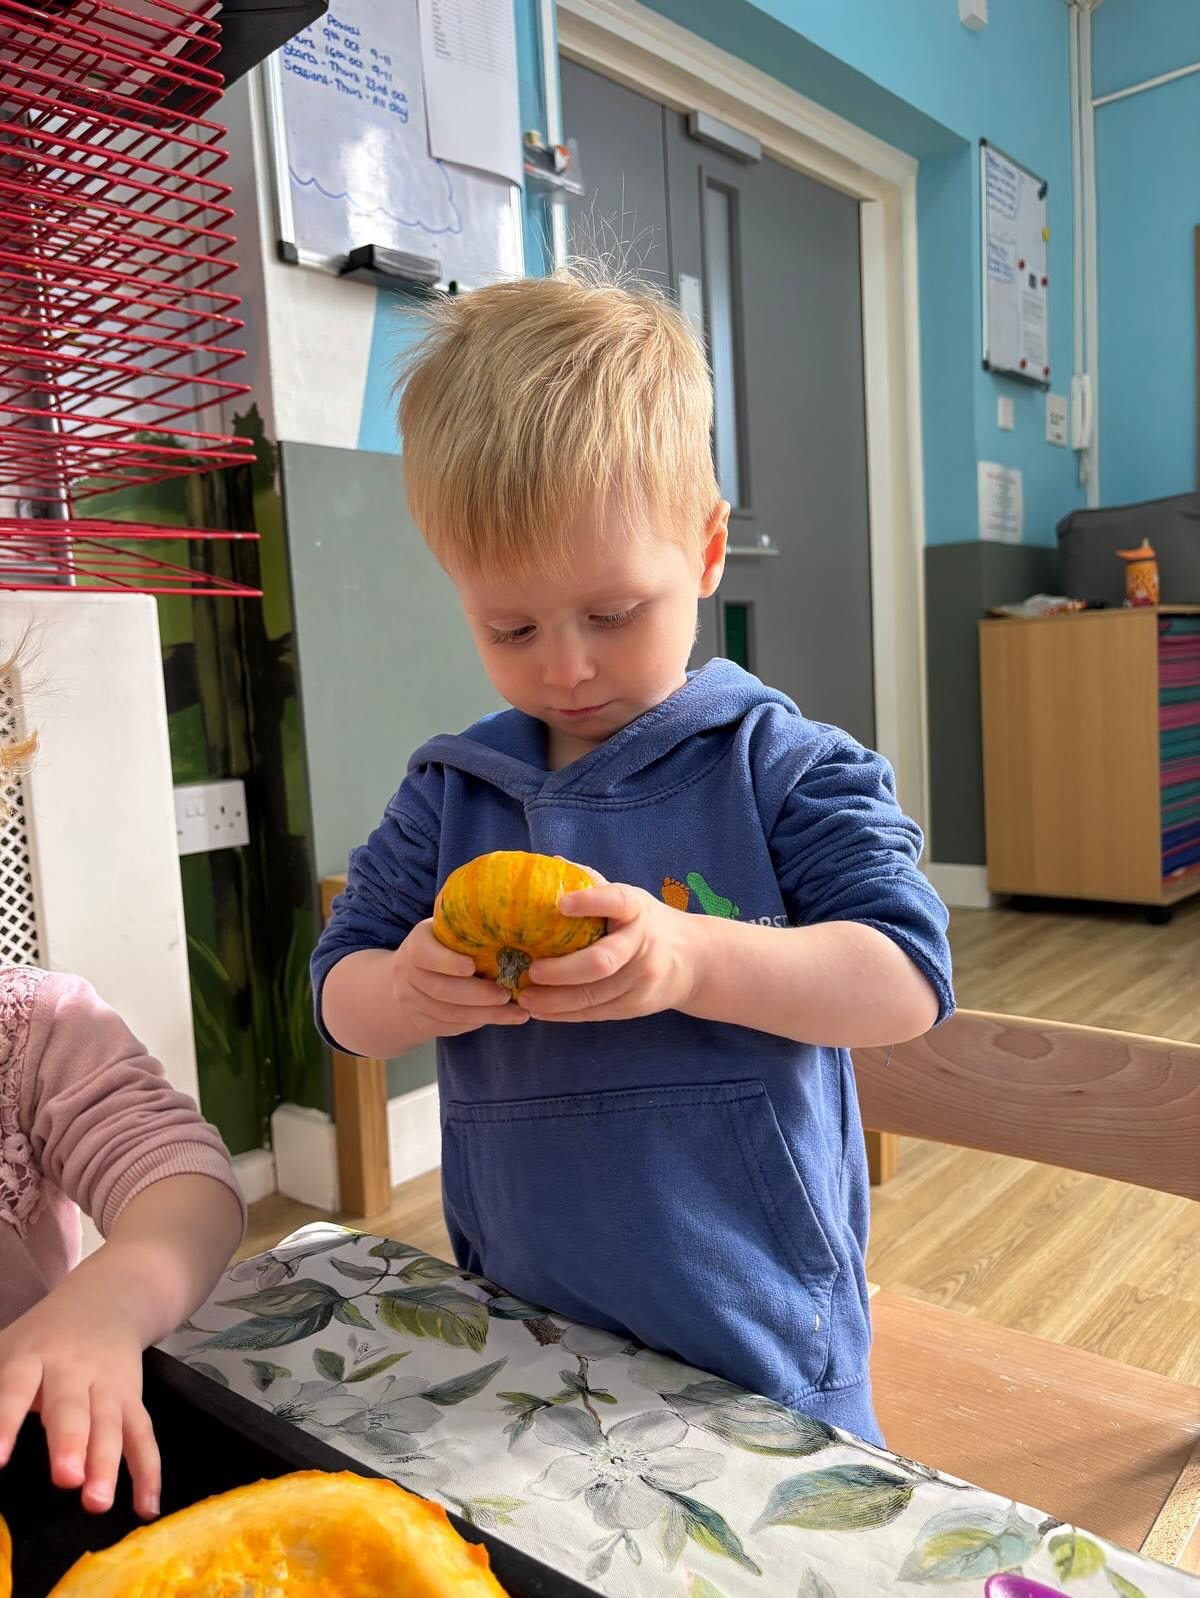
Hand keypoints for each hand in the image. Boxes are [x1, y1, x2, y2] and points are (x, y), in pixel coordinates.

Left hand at [0, 1290, 159, 1517]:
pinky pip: (143, 1434)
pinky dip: (148, 1470)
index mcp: (31, 1359)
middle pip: (72, 1408)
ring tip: (98, 1502)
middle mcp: (73, 1371)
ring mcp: (107, 1385)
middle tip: (65, 1479)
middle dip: (71, 1443)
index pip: (17, 1390)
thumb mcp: (4, 1348)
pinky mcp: (133, 1400)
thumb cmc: (40, 1339)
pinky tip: (146, 1505)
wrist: (106, 1300)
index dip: (7, 1421)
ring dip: (107, 1462)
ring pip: (110, 1423)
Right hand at [392, 919, 529, 1038]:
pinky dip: (480, 1022)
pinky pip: (452, 1026)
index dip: (447, 962)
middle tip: (507, 994)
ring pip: (450, 1013)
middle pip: (441, 989)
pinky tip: (505, 1018)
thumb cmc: (443, 946)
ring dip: (486, 1014)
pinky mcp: (423, 1022)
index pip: (424, 953)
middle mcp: (408, 974)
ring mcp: (413, 1001)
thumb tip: (511, 922)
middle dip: (477, 994)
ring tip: (517, 1012)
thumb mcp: (447, 930)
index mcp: (417, 944)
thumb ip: (468, 927)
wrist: (409, 978)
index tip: (472, 966)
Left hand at [517, 879, 697, 1022]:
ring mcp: (640, 979)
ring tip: (524, 997)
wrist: (693, 961)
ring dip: (554, 1000)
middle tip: (532, 970)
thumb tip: (552, 863)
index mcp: (637, 909)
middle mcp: (641, 944)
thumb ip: (593, 885)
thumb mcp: (630, 899)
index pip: (617, 901)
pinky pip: (594, 1013)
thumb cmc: (647, 923)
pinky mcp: (635, 1005)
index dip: (590, 902)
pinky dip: (563, 1014)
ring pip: (593, 995)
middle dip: (562, 970)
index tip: (561, 903)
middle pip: (601, 961)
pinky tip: (539, 1011)